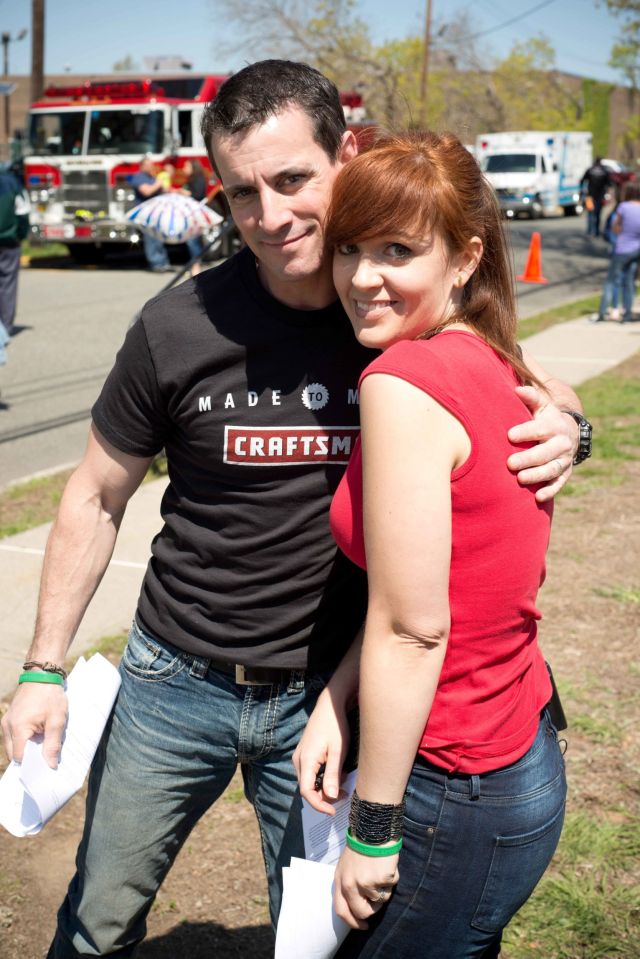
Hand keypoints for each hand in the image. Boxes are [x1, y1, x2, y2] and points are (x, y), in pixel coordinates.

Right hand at [1, 683, 67, 768]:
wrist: (42, 674)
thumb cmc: (50, 695)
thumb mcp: (57, 720)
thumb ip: (52, 745)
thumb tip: (50, 766)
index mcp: (18, 729)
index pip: (20, 758)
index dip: (32, 765)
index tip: (44, 768)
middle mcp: (7, 727)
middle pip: (14, 754)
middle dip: (29, 758)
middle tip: (45, 758)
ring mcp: (6, 722)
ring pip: (13, 745)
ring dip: (26, 748)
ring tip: (43, 744)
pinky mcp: (9, 718)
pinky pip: (13, 736)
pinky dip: (24, 739)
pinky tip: (38, 735)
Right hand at [292, 687, 350, 814]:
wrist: (329, 706)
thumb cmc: (335, 726)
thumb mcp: (338, 751)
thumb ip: (333, 774)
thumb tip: (330, 797)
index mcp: (305, 760)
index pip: (307, 792)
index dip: (319, 805)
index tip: (333, 811)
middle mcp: (298, 760)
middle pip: (307, 789)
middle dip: (324, 797)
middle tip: (344, 795)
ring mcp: (300, 757)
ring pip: (309, 782)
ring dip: (324, 788)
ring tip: (343, 784)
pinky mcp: (305, 755)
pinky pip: (310, 774)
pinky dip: (322, 779)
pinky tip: (336, 775)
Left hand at [334, 846, 399, 929]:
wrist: (372, 829)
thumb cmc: (360, 845)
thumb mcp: (346, 865)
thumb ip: (348, 884)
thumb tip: (356, 906)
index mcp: (339, 881)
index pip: (341, 911)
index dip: (353, 922)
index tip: (363, 926)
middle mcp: (350, 885)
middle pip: (362, 912)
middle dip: (372, 911)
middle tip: (378, 903)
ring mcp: (365, 883)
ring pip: (380, 900)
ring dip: (384, 889)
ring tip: (380, 870)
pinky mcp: (380, 879)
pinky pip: (390, 886)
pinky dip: (391, 878)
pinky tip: (386, 864)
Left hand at [507, 386, 578, 502]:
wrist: (569, 433)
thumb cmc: (545, 418)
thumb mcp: (542, 406)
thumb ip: (531, 398)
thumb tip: (517, 389)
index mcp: (554, 425)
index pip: (540, 429)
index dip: (526, 432)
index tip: (510, 435)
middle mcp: (561, 443)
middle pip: (545, 452)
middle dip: (528, 458)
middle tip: (510, 463)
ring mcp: (564, 459)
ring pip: (552, 469)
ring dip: (536, 475)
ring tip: (520, 479)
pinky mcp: (565, 473)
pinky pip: (558, 483)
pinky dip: (549, 490)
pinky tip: (537, 497)